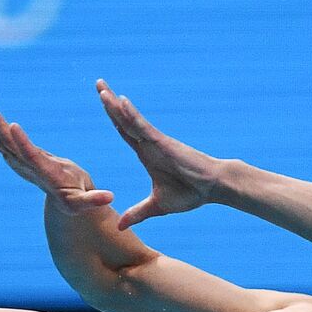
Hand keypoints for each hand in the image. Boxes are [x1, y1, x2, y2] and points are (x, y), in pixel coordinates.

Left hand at [0, 105, 114, 214]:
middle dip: (0, 129)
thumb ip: (94, 199)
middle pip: (12, 147)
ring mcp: (24, 165)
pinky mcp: (22, 160)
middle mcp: (30, 170)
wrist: (64, 204)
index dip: (22, 143)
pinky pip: (5, 146)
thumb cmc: (78, 201)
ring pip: (5, 145)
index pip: (32, 157)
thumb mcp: (86, 202)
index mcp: (46, 175)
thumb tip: (110, 197)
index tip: (13, 127)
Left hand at [96, 78, 225, 228]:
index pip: (124, 131)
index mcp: (146, 154)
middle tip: (98, 84)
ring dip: (114, 105)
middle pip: (123, 120)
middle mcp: (148, 144)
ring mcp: (155, 141)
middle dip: (110, 103)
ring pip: (129, 120)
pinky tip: (120, 102)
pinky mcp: (163, 143)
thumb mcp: (156, 206)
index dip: (113, 118)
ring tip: (101, 88)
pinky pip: (143, 126)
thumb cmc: (190, 194)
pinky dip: (131, 115)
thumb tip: (119, 226)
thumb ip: (137, 214)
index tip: (102, 103)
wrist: (212, 188)